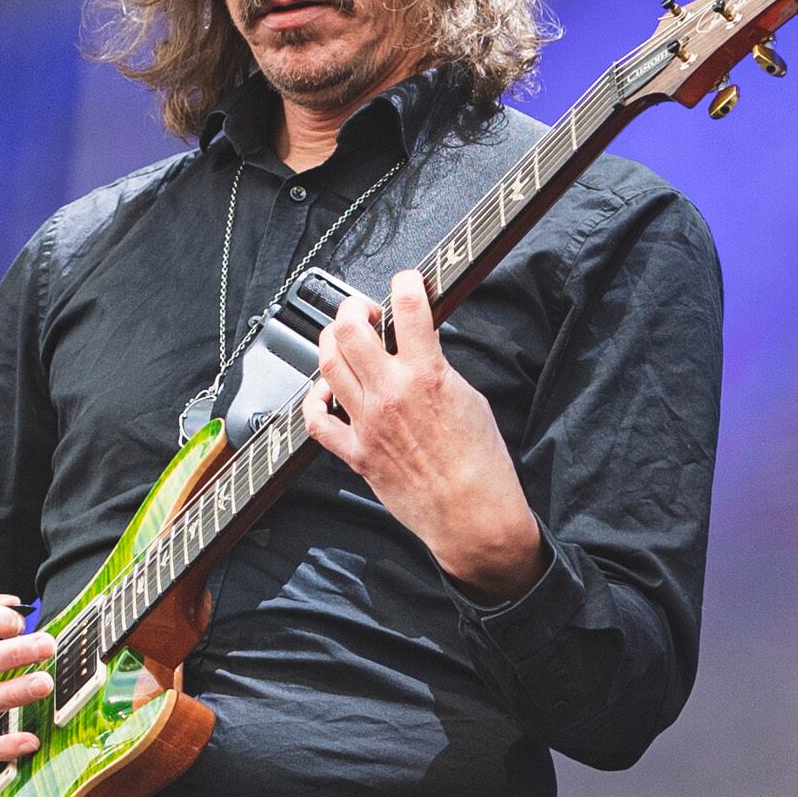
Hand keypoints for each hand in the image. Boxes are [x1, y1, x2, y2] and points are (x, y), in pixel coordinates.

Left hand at [303, 269, 550, 600]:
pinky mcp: (356, 452)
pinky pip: (317, 420)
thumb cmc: (482, 465)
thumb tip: (418, 349)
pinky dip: (316, 399)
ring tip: (343, 341)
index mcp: (427, 375)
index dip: (405, 282)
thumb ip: (437, 369)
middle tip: (364, 312)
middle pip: (348, 330)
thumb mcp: (470, 399)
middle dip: (353, 309)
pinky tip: (327, 392)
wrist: (473, 515)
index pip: (408, 307)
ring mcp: (368, 423)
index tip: (407, 281)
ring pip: (327, 364)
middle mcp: (391, 394)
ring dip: (331, 343)